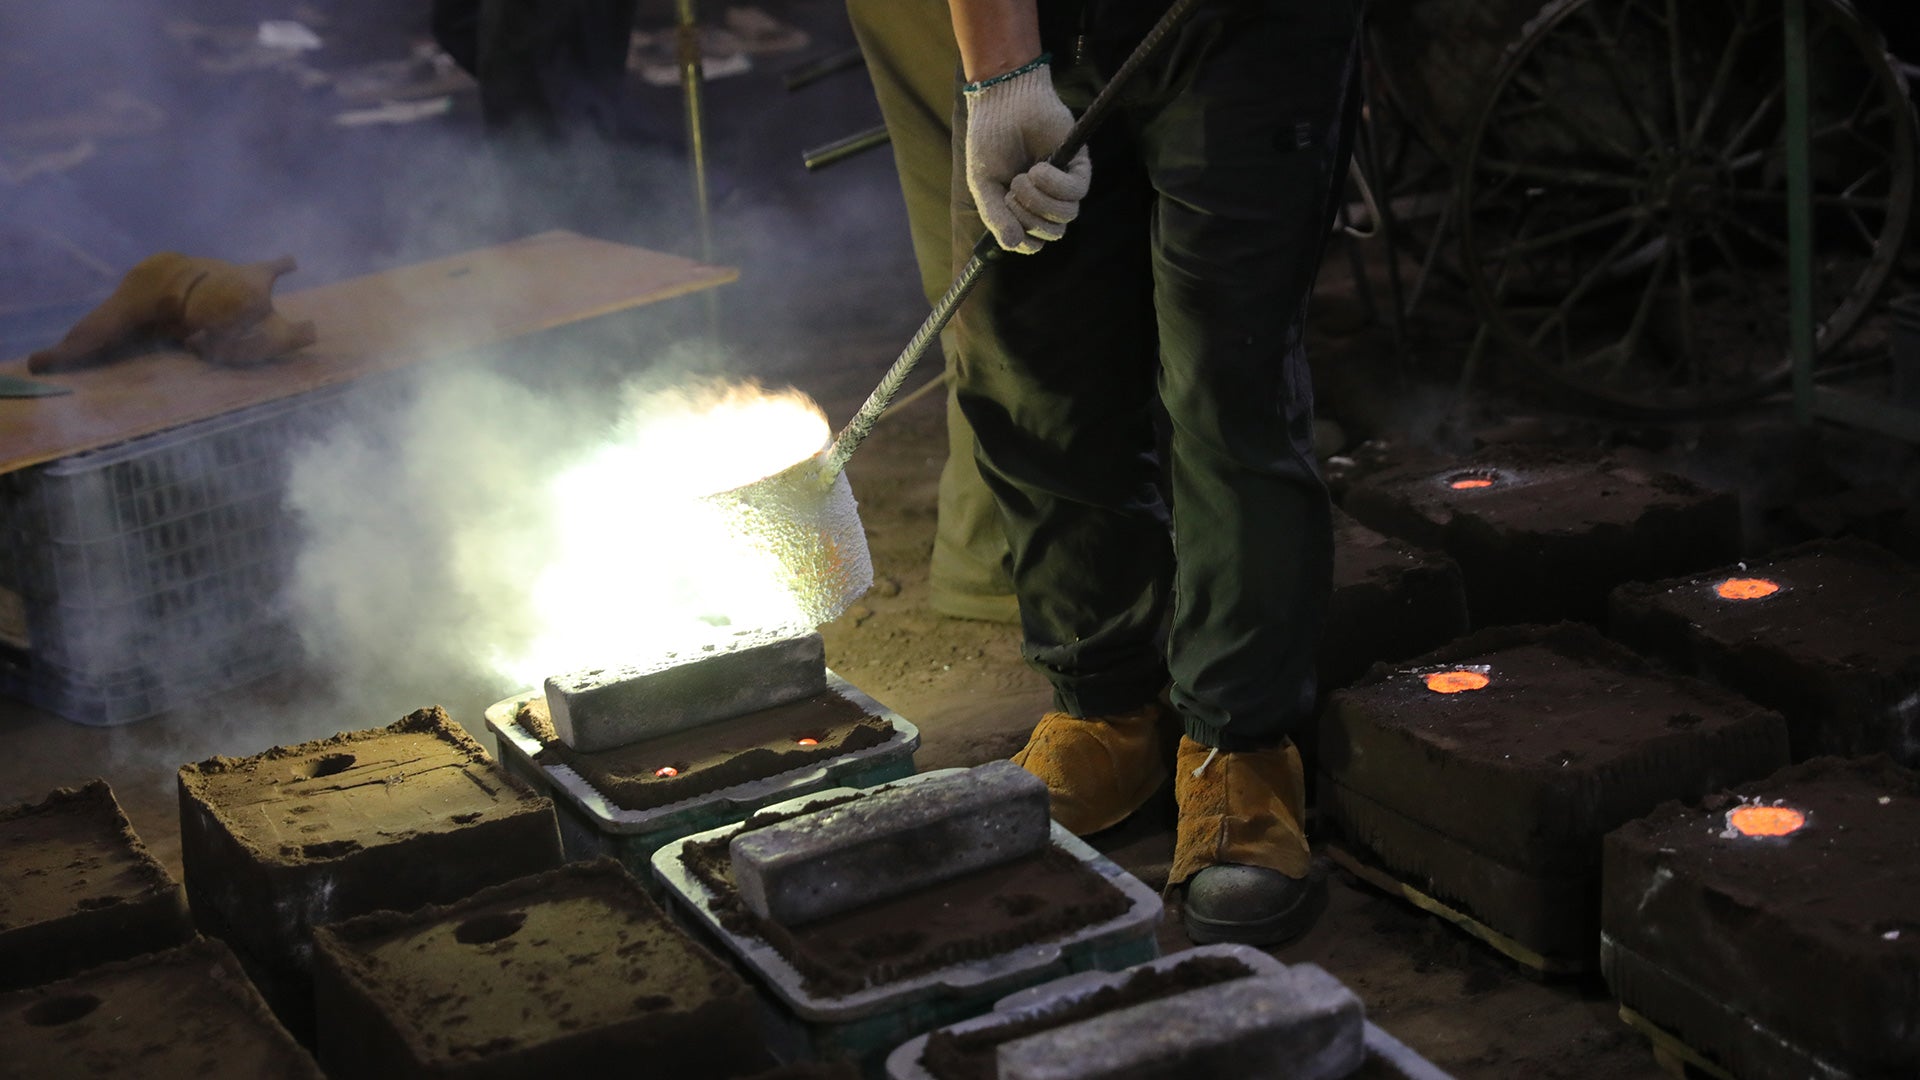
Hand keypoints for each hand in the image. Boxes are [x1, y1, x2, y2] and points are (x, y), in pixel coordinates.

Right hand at [962, 59, 1091, 253]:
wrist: (1002, 103)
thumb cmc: (990, 140)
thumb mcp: (984, 184)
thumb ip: (996, 216)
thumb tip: (1013, 245)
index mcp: (1025, 208)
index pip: (1035, 242)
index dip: (1024, 238)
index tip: (1006, 213)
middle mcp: (1048, 199)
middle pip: (1053, 232)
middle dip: (1029, 219)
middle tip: (1012, 191)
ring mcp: (1064, 182)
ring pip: (1066, 216)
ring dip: (1040, 202)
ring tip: (1023, 177)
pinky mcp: (1079, 164)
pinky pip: (1076, 191)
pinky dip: (1053, 184)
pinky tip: (1038, 168)